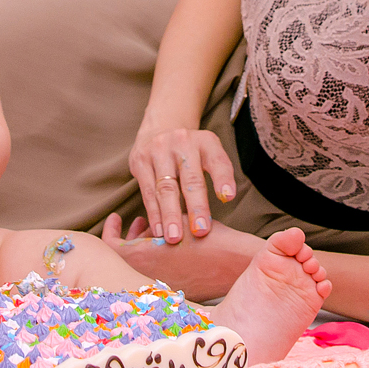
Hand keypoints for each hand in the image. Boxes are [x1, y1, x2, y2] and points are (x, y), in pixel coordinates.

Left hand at [99, 213, 258, 299]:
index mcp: (141, 258)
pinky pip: (155, 275)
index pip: (110, 247)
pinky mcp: (174, 292)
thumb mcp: (176, 220)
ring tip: (156, 230)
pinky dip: (156, 260)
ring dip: (143, 248)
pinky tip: (171, 246)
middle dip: (130, 237)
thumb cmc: (208, 237)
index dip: (110, 231)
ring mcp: (159, 287)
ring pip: (140, 267)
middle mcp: (146, 277)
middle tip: (138, 222)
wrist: (236, 263)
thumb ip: (156, 221)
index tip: (116, 217)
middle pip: (124, 258)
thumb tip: (145, 225)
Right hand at [128, 123, 237, 241]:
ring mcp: (159, 150)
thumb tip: (226, 199)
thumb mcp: (209, 154)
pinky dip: (153, 213)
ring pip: (166, 187)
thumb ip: (219, 174)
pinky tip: (158, 230)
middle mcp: (182, 142)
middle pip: (191, 178)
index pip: (218, 160)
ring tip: (174, 238)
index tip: (228, 198)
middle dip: (196, 206)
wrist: (159, 130)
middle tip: (200, 231)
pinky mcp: (140, 161)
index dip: (223, 179)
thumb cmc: (191, 152)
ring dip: (170, 215)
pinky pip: (147, 191)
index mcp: (206, 142)